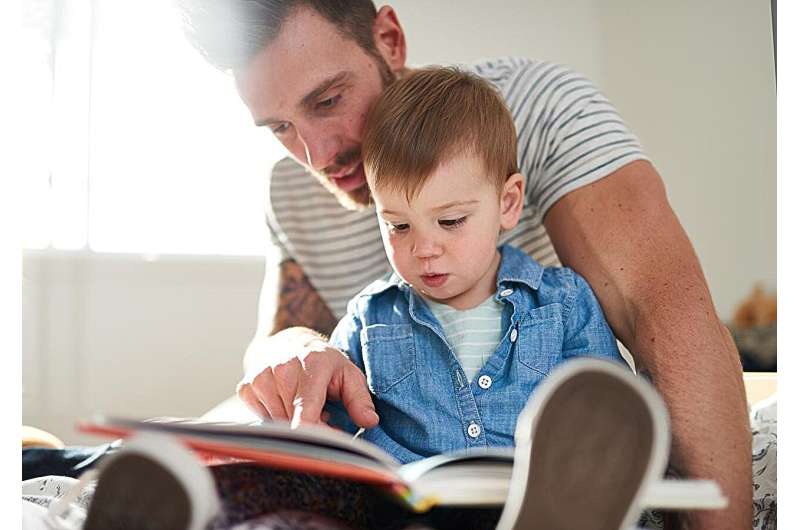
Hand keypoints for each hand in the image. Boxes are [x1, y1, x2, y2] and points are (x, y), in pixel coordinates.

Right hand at [236, 330, 379, 428]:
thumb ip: (359, 398)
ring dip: (294, 424)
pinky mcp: (246, 389)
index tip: (331, 443)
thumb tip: (369, 422)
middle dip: (312, 429)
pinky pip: (263, 421)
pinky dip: (277, 419)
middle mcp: (282, 369)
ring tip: (305, 406)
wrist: (286, 342)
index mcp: (312, 364)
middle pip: (294, 424)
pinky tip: (287, 404)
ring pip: (278, 425)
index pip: (306, 414)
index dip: (318, 435)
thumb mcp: (348, 373)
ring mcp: (260, 378)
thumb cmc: (322, 362)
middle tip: (324, 415)